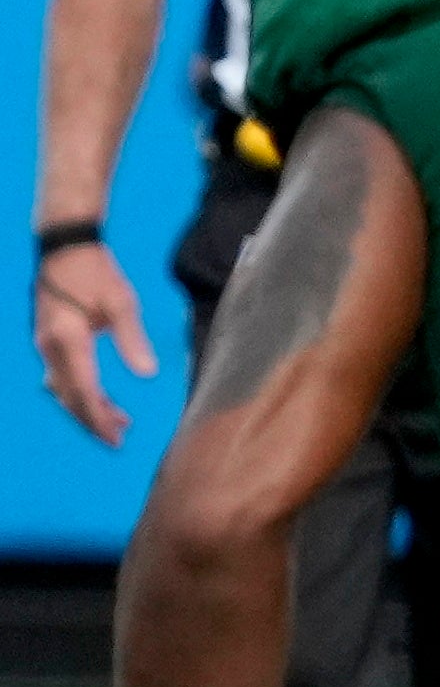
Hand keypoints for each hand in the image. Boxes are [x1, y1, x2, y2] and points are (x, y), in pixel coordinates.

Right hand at [32, 240, 152, 446]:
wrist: (64, 247)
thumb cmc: (96, 272)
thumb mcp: (121, 303)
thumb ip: (132, 339)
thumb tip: (147, 374)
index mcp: (67, 340)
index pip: (84, 390)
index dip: (100, 416)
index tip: (117, 436)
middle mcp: (50, 347)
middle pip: (70, 396)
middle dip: (93, 419)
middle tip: (120, 439)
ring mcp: (45, 344)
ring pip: (63, 388)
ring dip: (87, 407)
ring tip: (118, 421)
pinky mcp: (48, 340)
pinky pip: (61, 376)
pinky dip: (79, 391)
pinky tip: (99, 397)